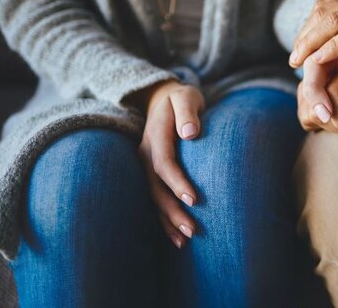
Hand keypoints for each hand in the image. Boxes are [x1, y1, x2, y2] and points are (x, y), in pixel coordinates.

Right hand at [136, 80, 203, 248]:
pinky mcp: (149, 173)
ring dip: (167, 220)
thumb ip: (188, 112)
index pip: (163, 162)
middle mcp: (145, 153)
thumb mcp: (186, 97)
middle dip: (172, 211)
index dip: (177, 182)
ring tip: (184, 240)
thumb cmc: (181, 98)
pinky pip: (154, 198)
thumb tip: (190, 133)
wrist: (162, 98)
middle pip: (155, 187)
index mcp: (155, 135)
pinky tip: (175, 237)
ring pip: (152, 197)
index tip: (194, 199)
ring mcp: (144, 164)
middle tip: (192, 230)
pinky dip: (163, 219)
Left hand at [289, 0, 337, 68]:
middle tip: (294, 58)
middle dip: (305, 36)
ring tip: (300, 62)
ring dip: (313, 43)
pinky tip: (321, 60)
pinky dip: (333, 47)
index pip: (324, 4)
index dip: (307, 26)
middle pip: (324, 11)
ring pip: (334, 22)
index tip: (298, 48)